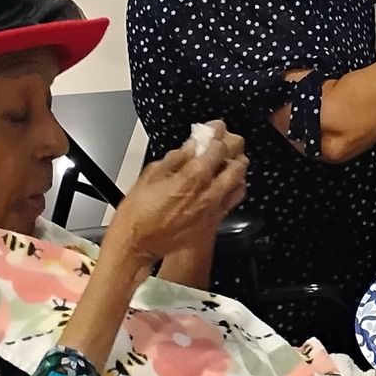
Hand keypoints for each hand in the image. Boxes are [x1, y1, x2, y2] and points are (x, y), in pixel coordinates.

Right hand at [108, 124, 246, 264]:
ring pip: (240, 183)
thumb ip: (175, 158)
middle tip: (224, 144)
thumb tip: (191, 146)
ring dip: (236, 170)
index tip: (215, 128)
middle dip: (233, 149)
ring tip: (225, 164)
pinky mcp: (212, 224)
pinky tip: (221, 185)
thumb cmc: (137, 212)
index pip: (219, 147)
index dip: (218, 133)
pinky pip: (232, 201)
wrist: (135, 247)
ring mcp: (214, 209)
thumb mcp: (151, 175)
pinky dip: (232, 189)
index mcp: (194, 176)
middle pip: (238, 163)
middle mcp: (210, 192)